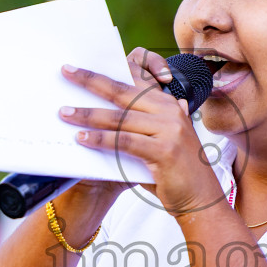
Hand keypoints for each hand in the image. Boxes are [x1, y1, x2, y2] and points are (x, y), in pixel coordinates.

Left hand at [59, 49, 222, 217]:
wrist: (201, 200)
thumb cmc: (174, 172)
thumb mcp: (160, 140)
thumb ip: (140, 125)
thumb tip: (101, 115)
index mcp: (169, 104)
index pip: (137, 78)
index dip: (110, 70)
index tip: (86, 66)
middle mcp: (170, 111)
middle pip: (122, 92)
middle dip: (92, 81)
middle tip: (67, 71)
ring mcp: (169, 130)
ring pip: (120, 117)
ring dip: (88, 114)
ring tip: (65, 112)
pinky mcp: (164, 151)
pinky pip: (124, 141)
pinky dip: (100, 139)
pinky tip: (82, 139)